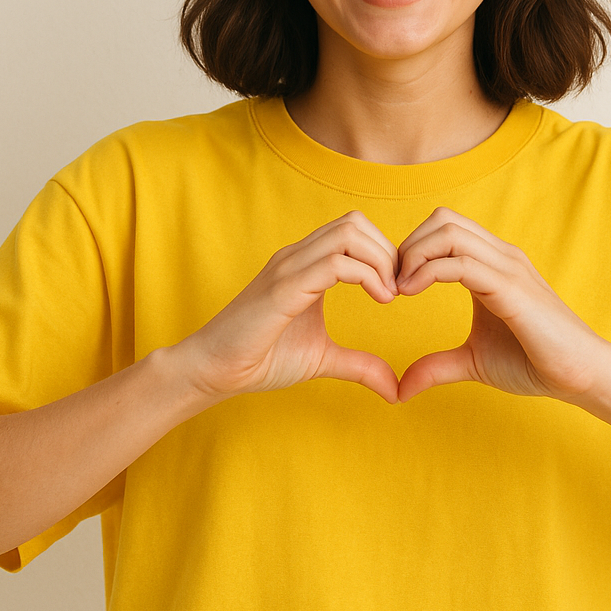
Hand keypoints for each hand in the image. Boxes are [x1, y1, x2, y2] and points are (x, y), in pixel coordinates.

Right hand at [180, 211, 400, 403]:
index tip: (397, 289)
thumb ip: (359, 366)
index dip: (384, 252)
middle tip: (397, 290)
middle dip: (387, 251)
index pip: (354, 229)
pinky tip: (378, 300)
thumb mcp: (323, 359)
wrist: (213, 371)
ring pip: (348, 233)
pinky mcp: (284, 288)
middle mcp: (297, 256)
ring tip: (389, 295)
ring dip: (380, 260)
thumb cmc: (262, 358)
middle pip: (355, 221)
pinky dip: (367, 276)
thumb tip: (395, 389)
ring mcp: (289, 267)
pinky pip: (335, 264)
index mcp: (305, 263)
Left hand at [395, 207, 610, 403]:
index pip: (444, 227)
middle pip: (442, 219)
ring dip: (413, 254)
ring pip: (448, 231)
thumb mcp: (473, 362)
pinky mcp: (510, 287)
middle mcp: (501, 255)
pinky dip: (426, 271)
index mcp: (492, 263)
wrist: (584, 375)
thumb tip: (401, 388)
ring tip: (400, 289)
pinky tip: (410, 294)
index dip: (412, 249)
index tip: (394, 285)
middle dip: (408, 246)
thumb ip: (437, 366)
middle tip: (393, 285)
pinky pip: (459, 262)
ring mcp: (508, 267)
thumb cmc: (535, 363)